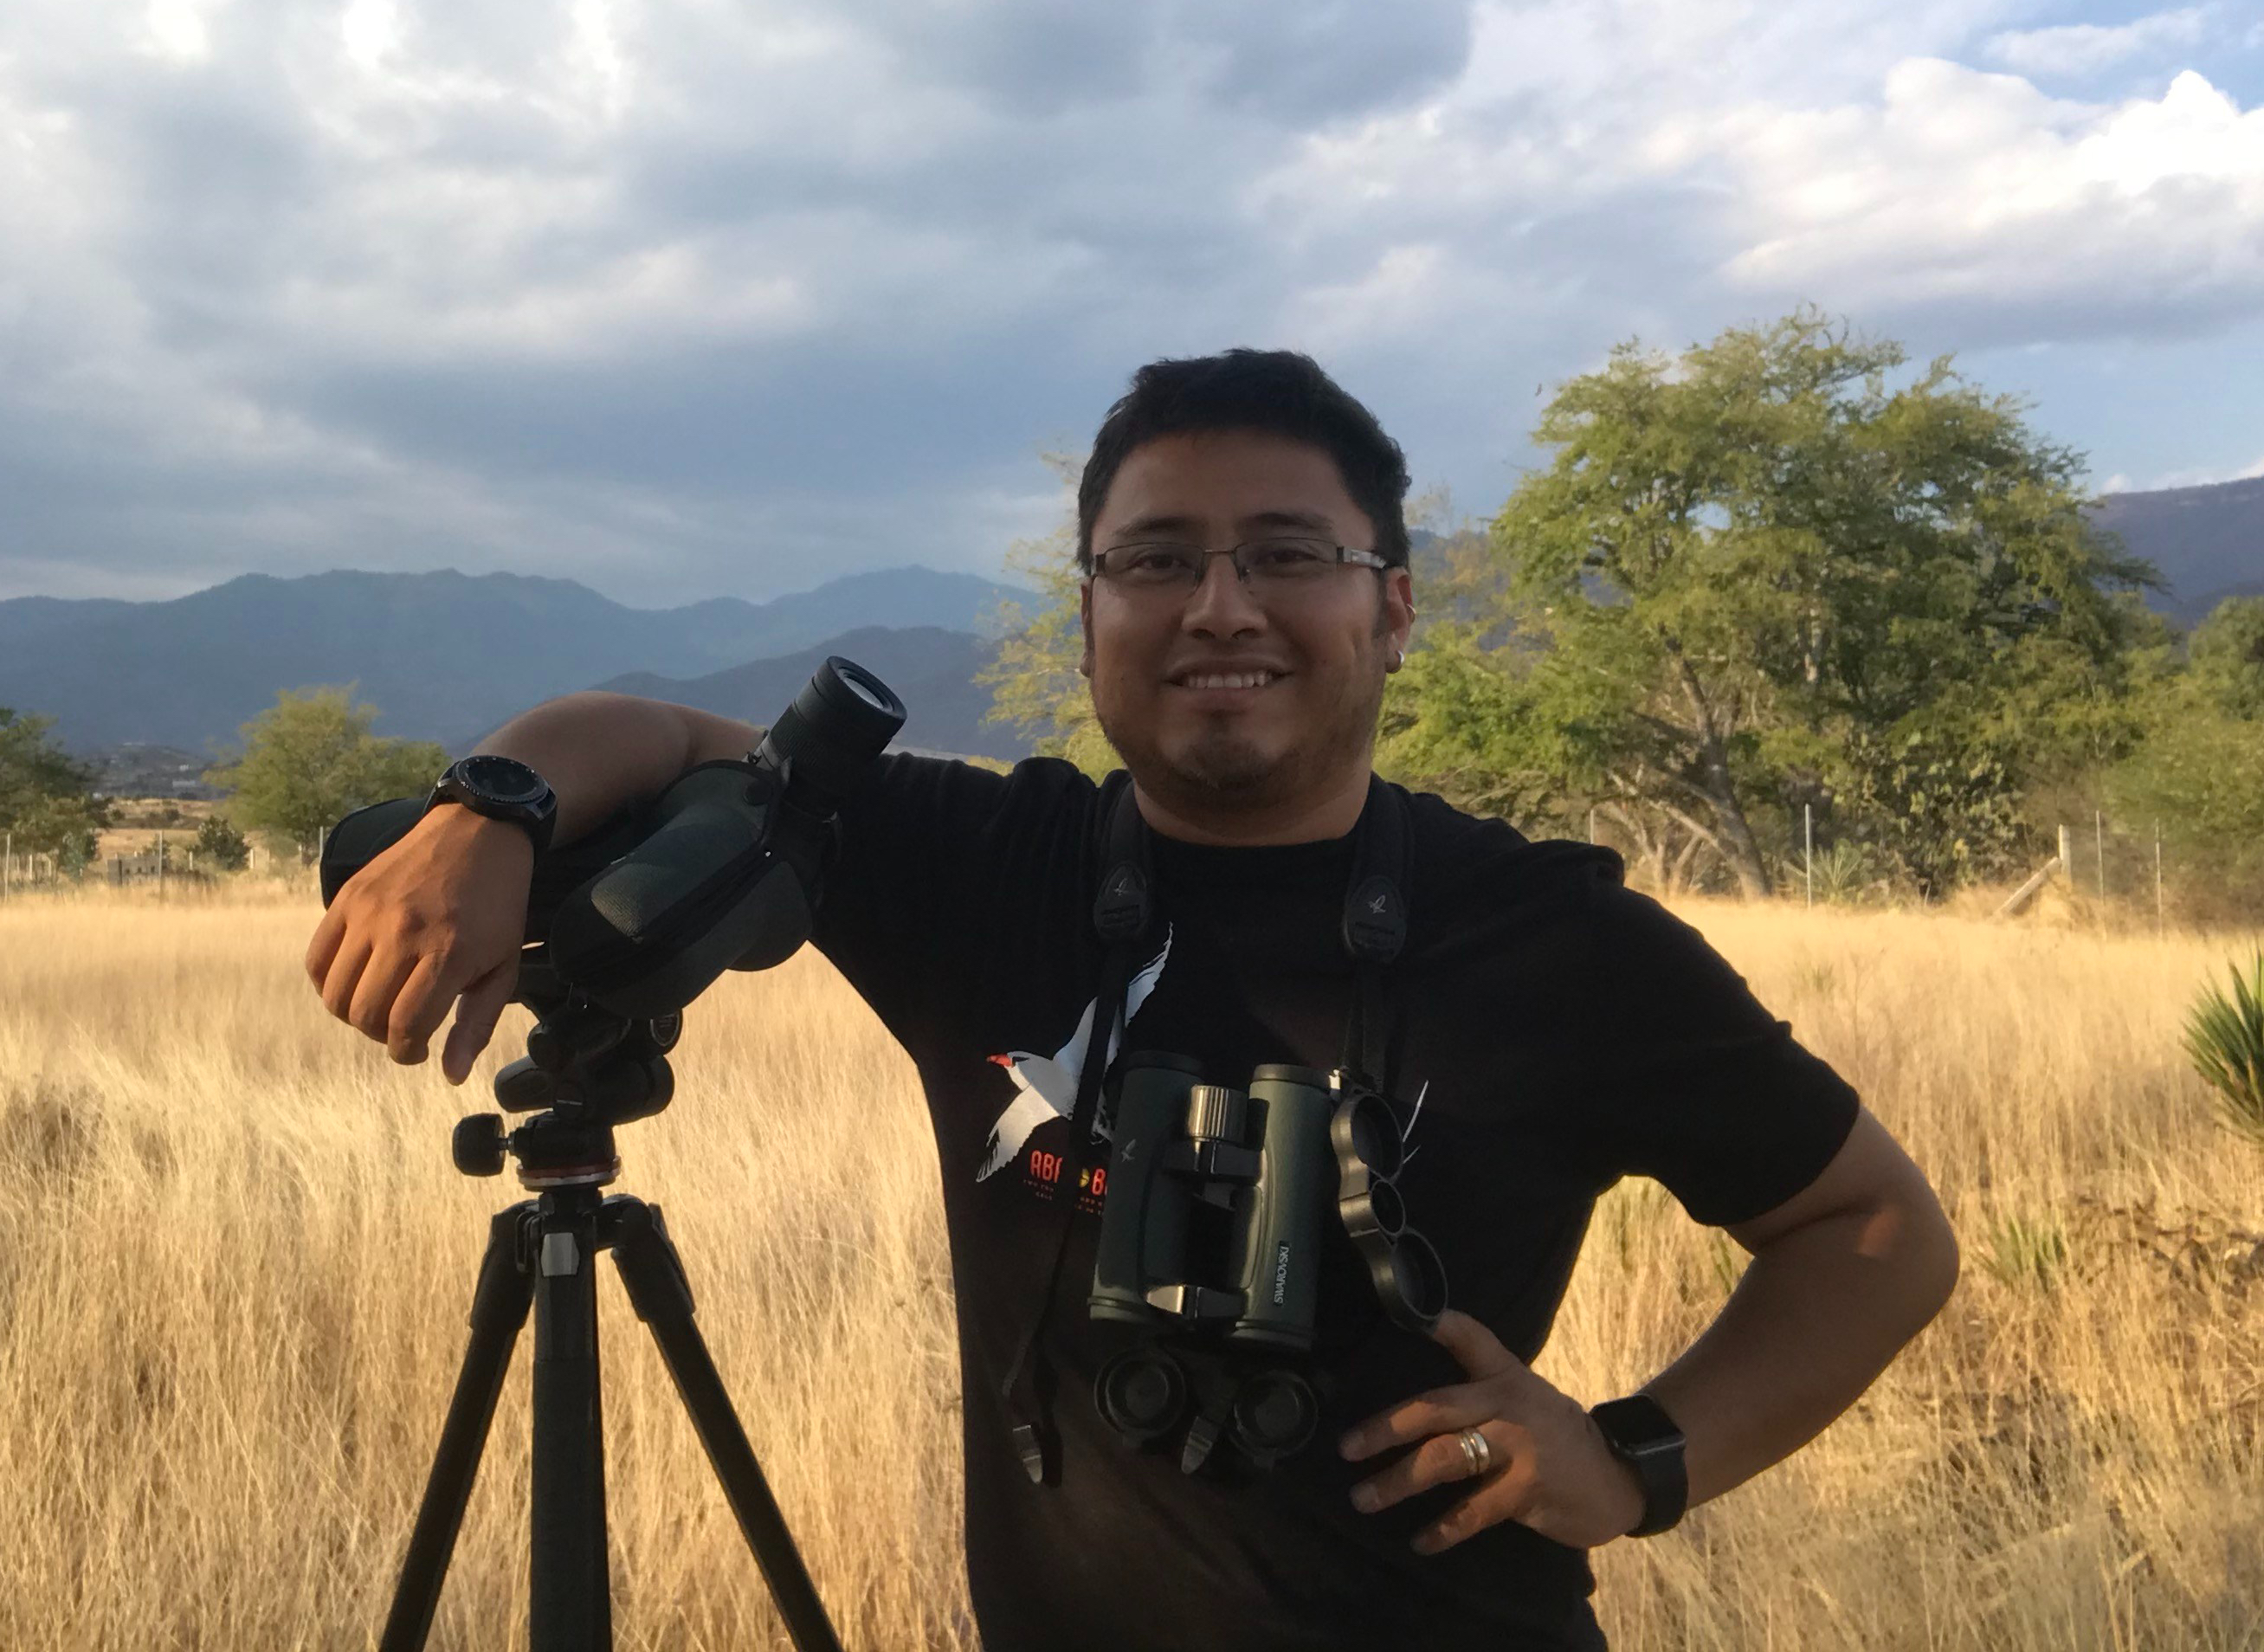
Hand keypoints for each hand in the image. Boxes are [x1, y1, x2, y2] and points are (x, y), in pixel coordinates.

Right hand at [304, 804, 532, 1084]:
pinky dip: (327, 982)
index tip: (415, 1051)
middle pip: (364, 1014)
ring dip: (351, 1014)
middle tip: (399, 1029)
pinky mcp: (348, 896)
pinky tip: (355, 981)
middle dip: (380, 1035)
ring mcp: (370, 913)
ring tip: (378, 1005)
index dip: (406, 1051)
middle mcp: (403, 933)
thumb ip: (476, 1023)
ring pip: (334, 992)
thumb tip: (451, 1075)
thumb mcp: (503, 965)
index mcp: (447, 953)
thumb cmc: (497, 905)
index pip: (404, 1026)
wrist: (478, 834)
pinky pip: (316, 958)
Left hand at [1339, 1309, 1645, 1554]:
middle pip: (1436, 1408)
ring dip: (1399, 1480)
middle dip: (1386, 1427)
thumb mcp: (1525, 1395)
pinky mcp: (1526, 1489)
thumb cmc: (1559, 1437)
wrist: (1619, 1476)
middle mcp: (1507, 1405)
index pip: (1473, 1342)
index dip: (1446, 1326)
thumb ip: (1481, 1384)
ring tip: (1365, 1498)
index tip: (1416, 1316)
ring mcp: (1517, 1447)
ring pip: (1445, 1459)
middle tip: (1347, 1447)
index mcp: (1506, 1378)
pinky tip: (1422, 1540)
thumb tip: (1421, 1397)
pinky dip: (1444, 1528)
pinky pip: (1473, 1509)